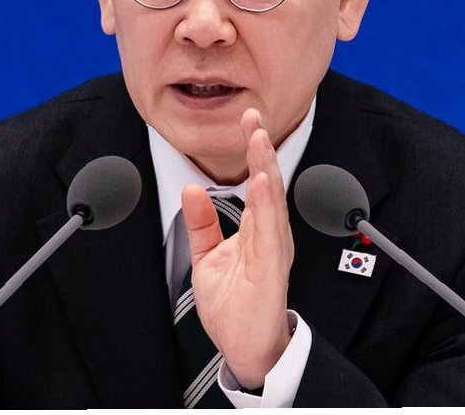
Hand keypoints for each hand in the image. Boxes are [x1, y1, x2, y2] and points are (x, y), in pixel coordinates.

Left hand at [181, 108, 294, 389]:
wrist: (245, 349)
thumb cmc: (235, 307)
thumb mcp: (208, 258)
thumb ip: (202, 224)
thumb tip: (191, 191)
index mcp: (257, 231)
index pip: (257, 182)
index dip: (253, 152)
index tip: (247, 120)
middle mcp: (269, 236)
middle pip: (269, 184)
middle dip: (261, 149)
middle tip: (253, 116)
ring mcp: (272, 251)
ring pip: (273, 201)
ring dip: (266, 168)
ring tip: (258, 139)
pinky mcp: (270, 269)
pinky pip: (269, 232)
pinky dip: (268, 204)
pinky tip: (264, 182)